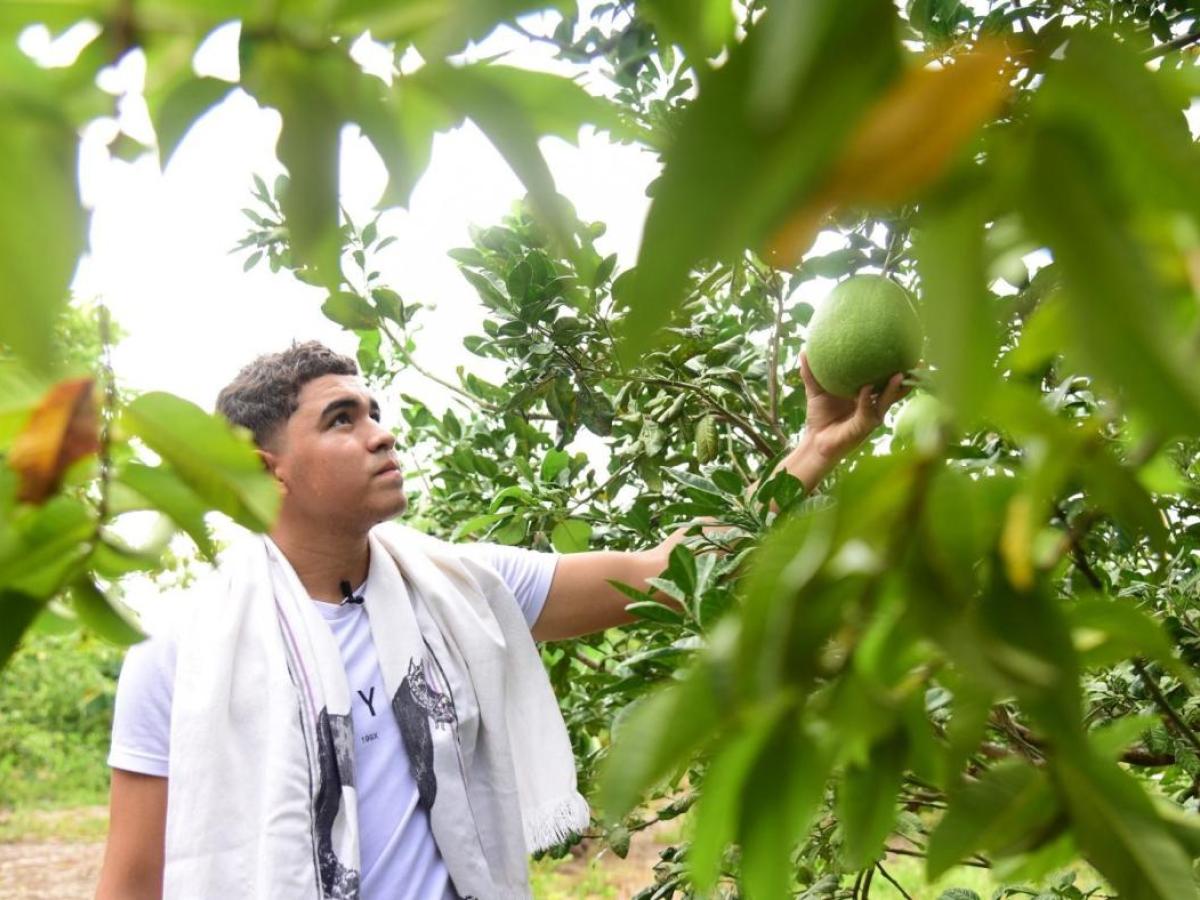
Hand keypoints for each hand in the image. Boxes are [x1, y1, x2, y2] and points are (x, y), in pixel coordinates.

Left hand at [797, 352, 912, 462]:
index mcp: (867, 395)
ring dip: (893, 389)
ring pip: (887, 402)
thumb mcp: (815, 390)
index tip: (907, 350)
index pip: (886, 379)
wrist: (814, 441)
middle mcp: (873, 406)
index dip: (898, 367)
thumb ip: (811, 372)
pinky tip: (866, 388)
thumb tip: (804, 350)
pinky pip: (868, 412)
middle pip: (896, 390)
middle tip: (918, 361)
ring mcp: (870, 417)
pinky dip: (867, 400)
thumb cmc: (819, 417)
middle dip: (908, 378)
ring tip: (899, 374)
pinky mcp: (863, 428)